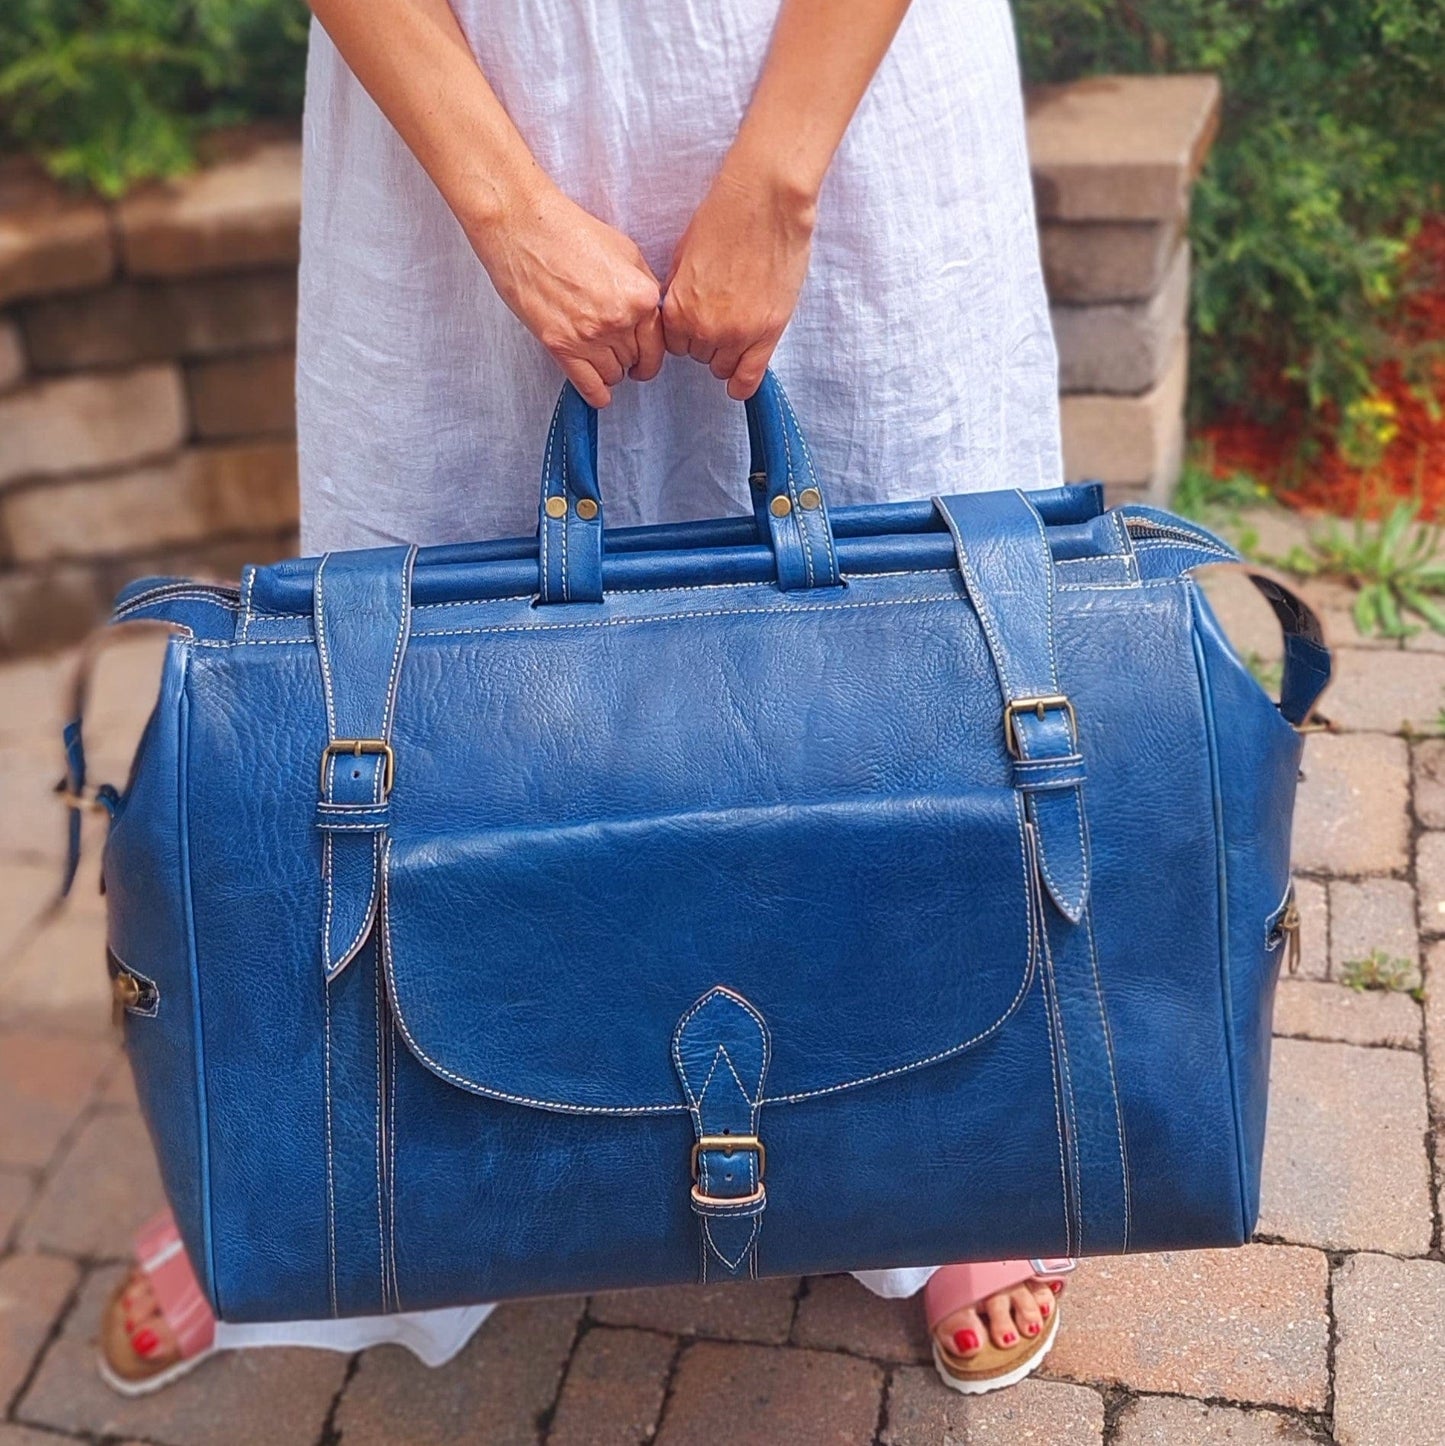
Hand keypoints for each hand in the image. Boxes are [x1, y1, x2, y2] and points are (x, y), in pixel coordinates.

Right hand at [467, 179, 665, 406]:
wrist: (522, 226)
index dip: (652, 350)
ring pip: (614, 375)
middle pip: (636, 361)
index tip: (646, 355)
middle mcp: (620, 320)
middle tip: (619, 350)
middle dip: (630, 358)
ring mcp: (590, 336)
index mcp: (641, 297)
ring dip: (610, 370)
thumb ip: (643, 288)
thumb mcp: (625, 251)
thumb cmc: (569, 231)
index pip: (659, 343)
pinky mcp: (561, 346)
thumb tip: (651, 316)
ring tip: (601, 357)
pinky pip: (590, 387)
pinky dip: (597, 394)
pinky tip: (599, 392)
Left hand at [662, 159, 815, 399]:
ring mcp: (737, 334)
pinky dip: (743, 384)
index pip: (675, 344)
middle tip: (725, 316)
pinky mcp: (767, 333)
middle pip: (699, 356)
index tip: (699, 323)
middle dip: (708, 341)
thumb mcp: (684, 256)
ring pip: (724, 367)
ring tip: (740, 329)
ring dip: (729, 353)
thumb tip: (681, 311)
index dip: (687, 333)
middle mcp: (704, 328)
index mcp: (678, 309)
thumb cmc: (725, 217)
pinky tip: (740, 383)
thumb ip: (681, 292)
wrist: (765, 201)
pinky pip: (749, 378)